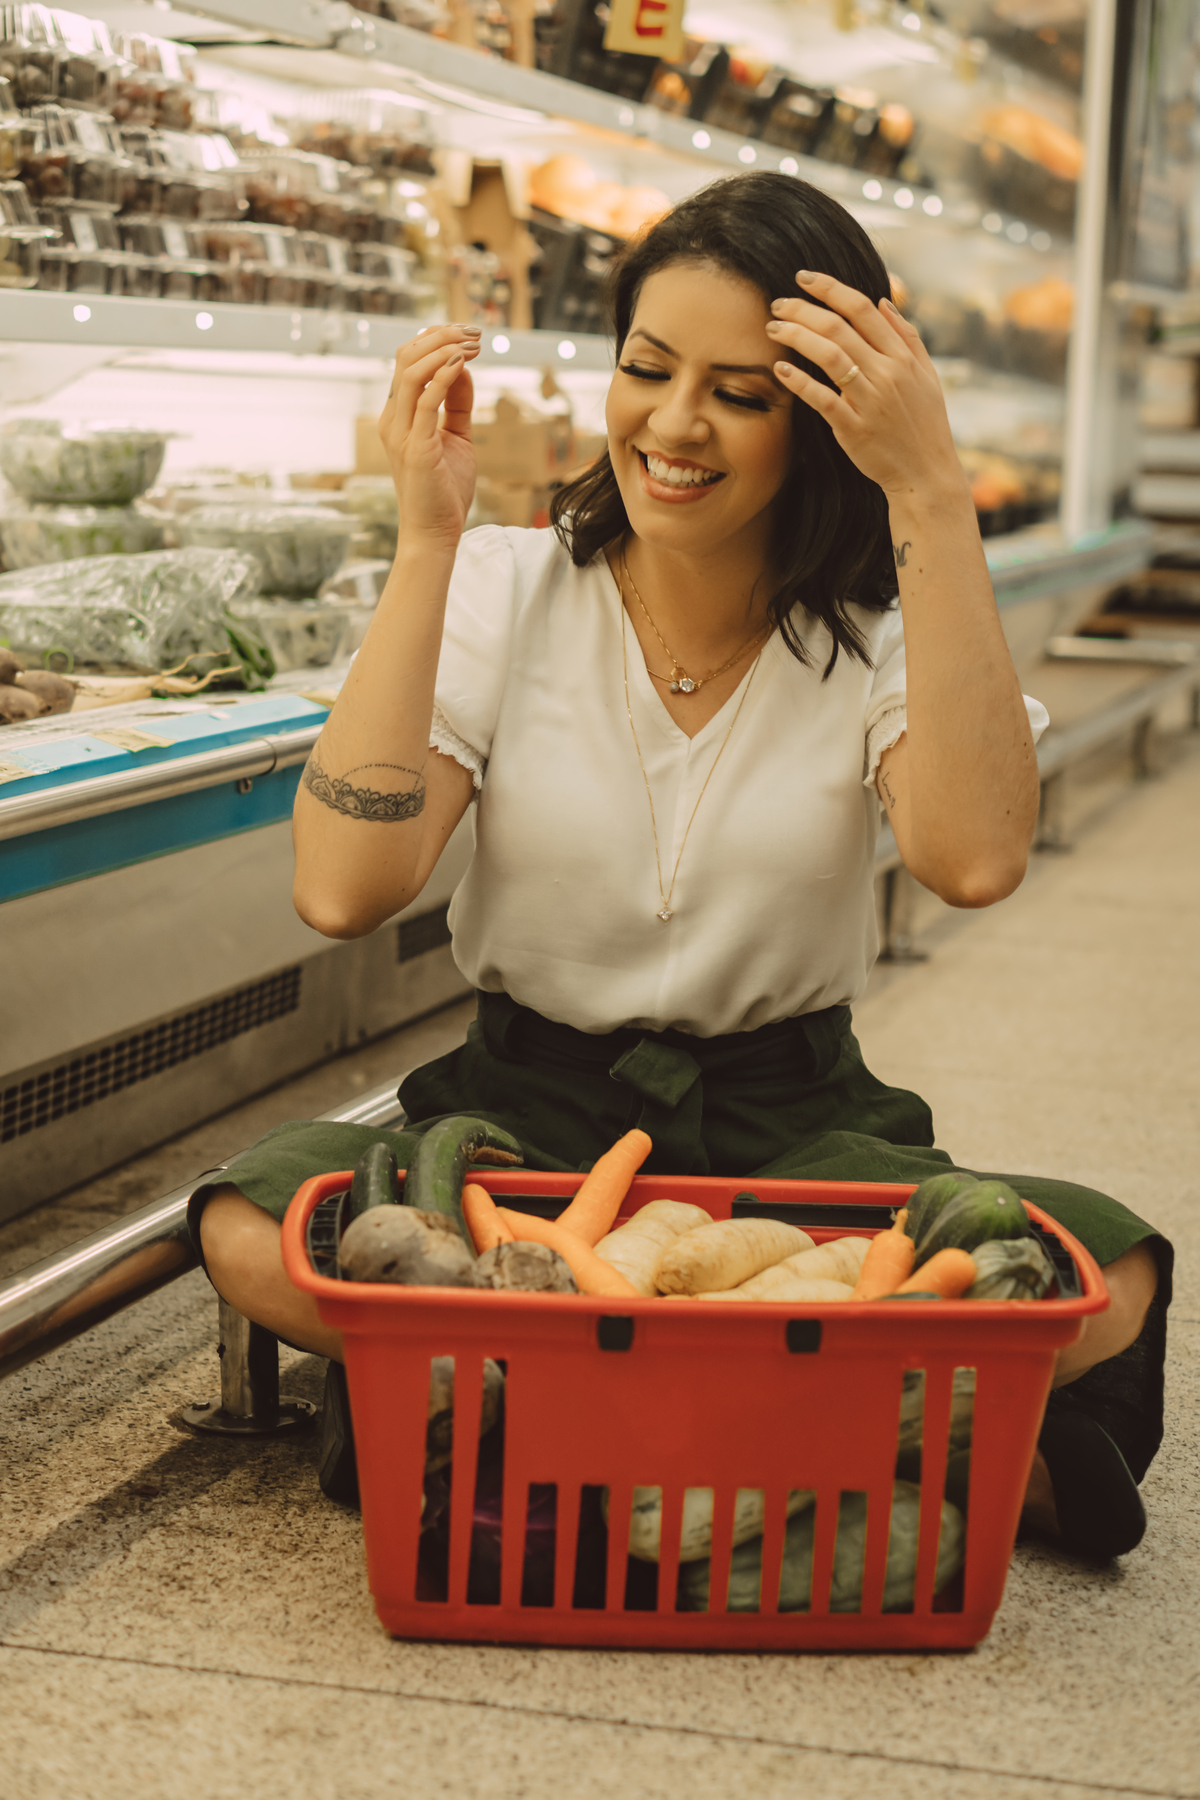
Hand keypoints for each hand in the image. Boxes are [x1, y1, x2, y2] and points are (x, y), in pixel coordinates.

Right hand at [378, 324, 480, 553]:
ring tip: (472, 344)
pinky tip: (463, 364)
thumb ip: (457, 404)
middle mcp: (393, 420)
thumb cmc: (444, 491)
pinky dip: (443, 376)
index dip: (435, 339)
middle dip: (441, 336)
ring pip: (410, 372)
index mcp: (398, 416)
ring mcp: (401, 433)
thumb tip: (463, 368)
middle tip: (474, 332)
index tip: (467, 333)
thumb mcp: (455, 437)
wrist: (435, 533)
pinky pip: (425, 401)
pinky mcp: (415, 447)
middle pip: (406, 357)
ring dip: (443, 350)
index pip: (409, 361)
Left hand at [765, 273, 965, 503]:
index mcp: (902, 356)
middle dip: (804, 309)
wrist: (926, 474)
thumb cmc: (924, 424)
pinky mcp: (853, 428)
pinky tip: (780, 369)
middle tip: (778, 303)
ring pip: (829, 356)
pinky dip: (799, 382)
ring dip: (796, 337)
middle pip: (839, 327)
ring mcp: (870, 400)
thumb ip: (907, 336)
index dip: (830, 288)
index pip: (862, 309)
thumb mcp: (927, 376)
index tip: (804, 278)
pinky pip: (822, 399)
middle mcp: (887, 373)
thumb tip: (883, 301)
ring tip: (773, 329)